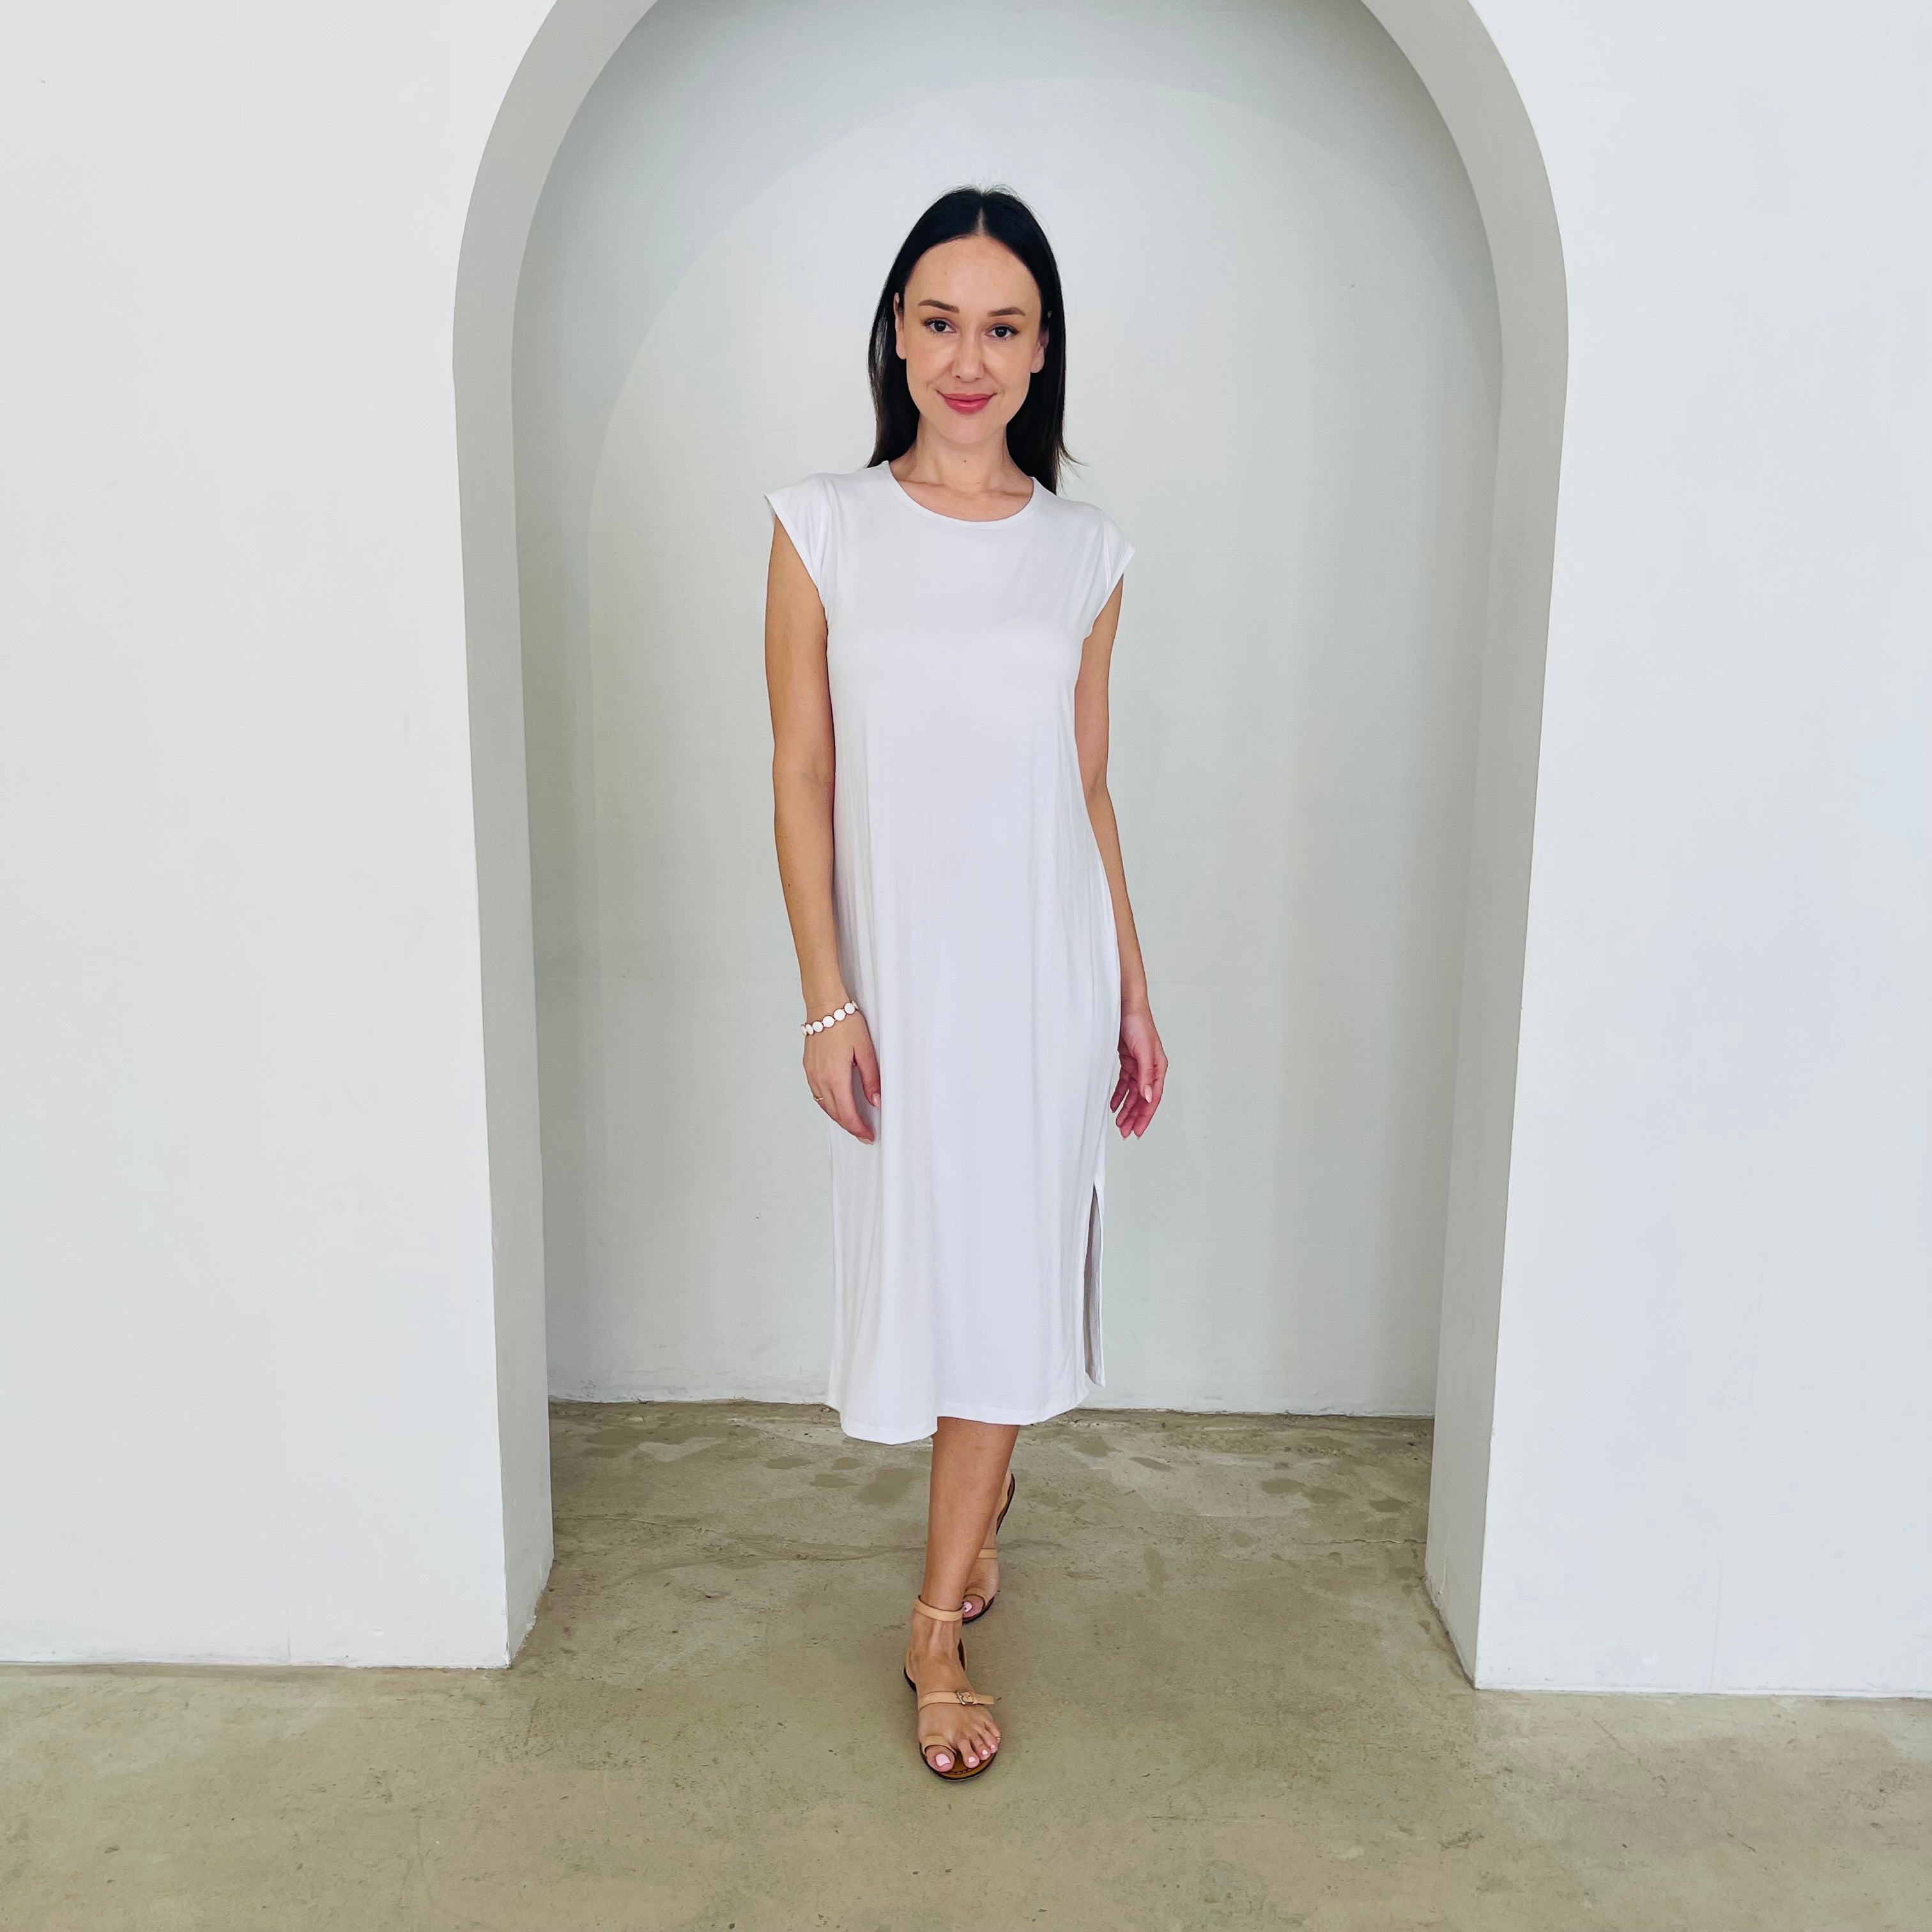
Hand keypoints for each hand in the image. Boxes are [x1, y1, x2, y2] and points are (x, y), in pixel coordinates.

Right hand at [804, 1011, 880, 1141]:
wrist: (824, 1006)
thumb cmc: (844, 1023)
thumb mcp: (865, 1051)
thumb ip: (871, 1079)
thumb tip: (876, 1101)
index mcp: (835, 1077)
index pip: (847, 1113)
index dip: (858, 1128)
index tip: (867, 1135)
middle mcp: (820, 1079)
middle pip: (835, 1113)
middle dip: (850, 1126)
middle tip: (863, 1133)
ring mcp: (812, 1074)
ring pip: (824, 1106)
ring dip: (838, 1117)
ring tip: (852, 1123)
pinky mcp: (809, 1068)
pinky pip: (817, 1095)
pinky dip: (828, 1105)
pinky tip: (836, 1104)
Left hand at [1112, 1004, 1166, 1137]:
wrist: (1125, 1004)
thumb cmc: (1138, 1022)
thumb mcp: (1143, 1050)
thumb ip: (1146, 1074)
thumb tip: (1147, 1096)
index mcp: (1158, 1067)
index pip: (1152, 1098)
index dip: (1145, 1116)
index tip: (1137, 1131)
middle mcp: (1150, 1068)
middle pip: (1143, 1099)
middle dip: (1134, 1117)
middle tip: (1125, 1132)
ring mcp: (1139, 1065)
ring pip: (1133, 1094)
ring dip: (1127, 1108)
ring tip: (1119, 1122)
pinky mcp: (1128, 1061)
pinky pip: (1125, 1083)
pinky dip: (1120, 1095)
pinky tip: (1114, 1105)